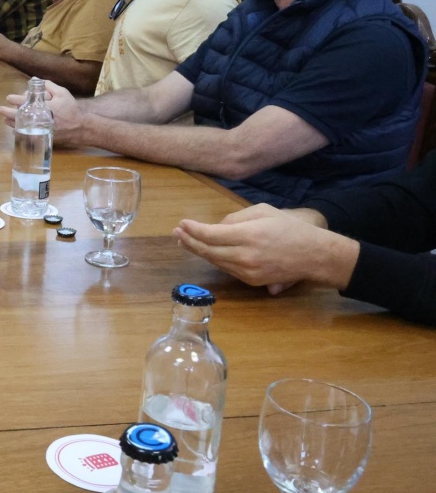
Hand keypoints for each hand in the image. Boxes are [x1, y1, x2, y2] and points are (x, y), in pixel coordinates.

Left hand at [0, 79, 86, 144]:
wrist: (80, 127)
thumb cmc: (71, 109)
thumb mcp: (63, 93)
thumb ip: (49, 86)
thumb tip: (37, 80)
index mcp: (45, 107)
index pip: (26, 102)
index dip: (15, 99)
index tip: (9, 97)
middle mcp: (41, 119)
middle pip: (19, 116)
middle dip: (7, 112)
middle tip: (0, 109)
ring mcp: (40, 129)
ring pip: (20, 127)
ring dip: (11, 122)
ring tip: (4, 118)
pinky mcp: (41, 137)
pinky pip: (27, 135)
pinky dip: (19, 131)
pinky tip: (15, 128)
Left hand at [174, 203, 356, 293]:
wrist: (315, 255)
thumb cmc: (289, 228)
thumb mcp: (263, 212)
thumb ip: (236, 218)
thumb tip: (216, 227)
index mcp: (248, 235)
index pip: (210, 235)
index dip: (193, 230)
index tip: (181, 223)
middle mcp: (245, 256)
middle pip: (208, 251)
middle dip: (189, 241)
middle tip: (176, 233)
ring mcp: (247, 271)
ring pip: (215, 262)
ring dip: (198, 251)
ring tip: (184, 241)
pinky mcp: (251, 281)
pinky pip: (226, 269)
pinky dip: (214, 259)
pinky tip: (206, 251)